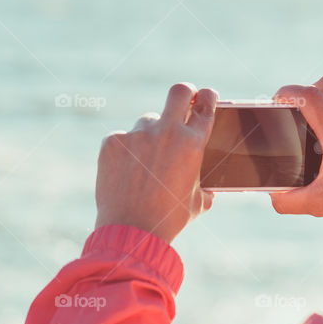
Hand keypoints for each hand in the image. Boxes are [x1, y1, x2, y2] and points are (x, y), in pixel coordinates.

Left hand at [95, 83, 217, 243]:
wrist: (132, 232)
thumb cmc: (169, 219)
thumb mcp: (199, 201)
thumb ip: (204, 182)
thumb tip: (207, 181)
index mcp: (193, 143)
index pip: (207, 104)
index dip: (208, 97)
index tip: (205, 97)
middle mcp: (167, 132)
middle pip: (179, 91)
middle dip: (185, 94)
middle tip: (182, 103)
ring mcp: (138, 135)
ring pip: (148, 120)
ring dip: (150, 134)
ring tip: (146, 164)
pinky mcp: (114, 142)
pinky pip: (124, 138)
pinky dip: (127, 152)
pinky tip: (127, 173)